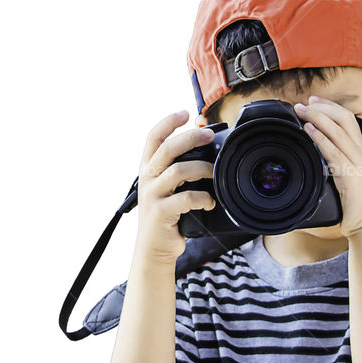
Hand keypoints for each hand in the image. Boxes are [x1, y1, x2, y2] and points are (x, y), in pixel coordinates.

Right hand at [134, 110, 215, 264]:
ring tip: (214, 174)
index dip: (168, 122)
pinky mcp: (160, 213)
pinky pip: (186, 198)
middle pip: (167, 149)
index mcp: (148, 169)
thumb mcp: (167, 189)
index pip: (153, 138)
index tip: (186, 113)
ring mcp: (152, 196)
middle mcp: (147, 179)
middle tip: (209, 135)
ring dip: (201, 169)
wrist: (154, 249)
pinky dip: (203, 198)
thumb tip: (205, 148)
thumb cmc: (166, 217)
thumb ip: (178, 170)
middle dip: (190, 138)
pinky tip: (210, 202)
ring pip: (178, 171)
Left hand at [292, 96, 361, 237]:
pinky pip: (333, 151)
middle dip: (323, 108)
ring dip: (318, 118)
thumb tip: (317, 151)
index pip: (348, 119)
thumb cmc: (357, 202)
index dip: (330, 107)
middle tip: (303, 104)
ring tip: (301, 112)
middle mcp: (361, 153)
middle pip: (345, 119)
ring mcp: (357, 163)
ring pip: (339, 131)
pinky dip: (320, 138)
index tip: (313, 101)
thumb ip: (336, 161)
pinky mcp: (350, 175)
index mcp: (361, 150)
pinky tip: (309, 131)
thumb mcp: (347, 175)